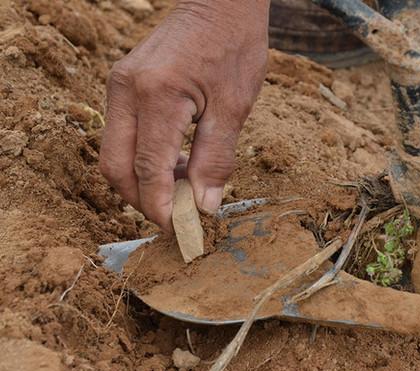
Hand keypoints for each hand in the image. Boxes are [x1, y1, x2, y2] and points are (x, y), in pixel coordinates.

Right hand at [99, 0, 268, 231]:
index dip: (160, 206)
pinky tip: (175, 163)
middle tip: (175, 215)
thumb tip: (202, 206)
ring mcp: (120, 85)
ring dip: (142, 181)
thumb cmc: (234, 47)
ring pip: (114, 153)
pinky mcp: (123, 85)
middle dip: (142, 200)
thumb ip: (216, 159)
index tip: (177, 229)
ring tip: (182, 189)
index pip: (147, 169)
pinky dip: (142, 159)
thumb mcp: (234, 107)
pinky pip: (122, 135)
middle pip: (116, 167)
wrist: (220, 4)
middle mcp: (127, 90)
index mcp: (157, 95)